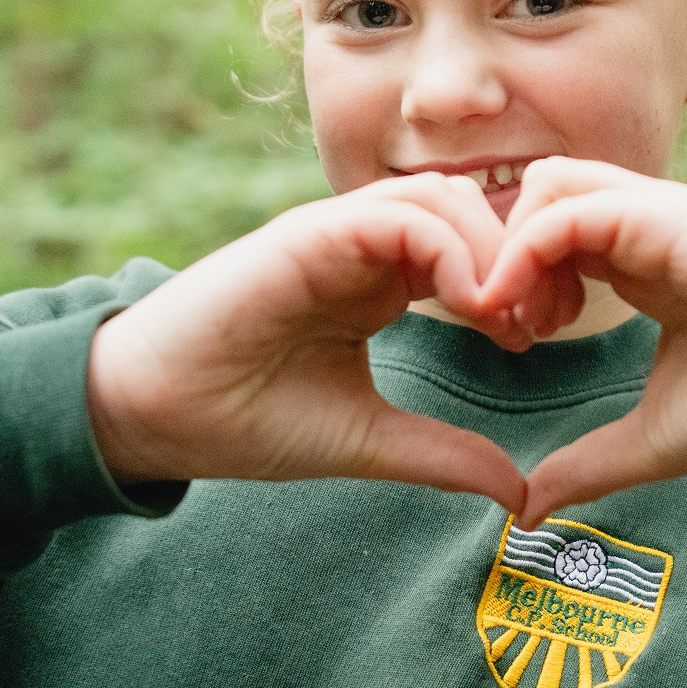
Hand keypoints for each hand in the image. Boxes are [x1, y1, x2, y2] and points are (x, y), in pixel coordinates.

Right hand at [87, 174, 530, 508]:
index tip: (535, 339)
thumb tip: (518, 490)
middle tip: (536, 323)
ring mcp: (334, 235)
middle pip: (473, 211)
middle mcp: (361, 247)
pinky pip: (396, 213)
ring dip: (489, 248)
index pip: (473, 248)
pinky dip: (446, 246)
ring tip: (503, 316)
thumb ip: (442, 454)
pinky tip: (467, 302)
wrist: (150, 415)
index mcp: (378, 281)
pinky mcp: (307, 235)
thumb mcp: (368, 441)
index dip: (518, 284)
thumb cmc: (244, 420)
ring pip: (442, 197)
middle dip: (519, 259)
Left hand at [479, 159, 686, 526]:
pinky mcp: (664, 215)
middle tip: (516, 330)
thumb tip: (528, 510)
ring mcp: (654, 214)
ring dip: (512, 249)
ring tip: (528, 321)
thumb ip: (588, 465)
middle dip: (504, 256)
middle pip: (539, 196)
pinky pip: (567, 207)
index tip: (524, 345)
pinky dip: (526, 252)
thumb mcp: (651, 439)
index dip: (517, 281)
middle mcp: (644, 227)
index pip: (551, 233)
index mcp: (642, 263)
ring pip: (546, 184)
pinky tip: (533, 314)